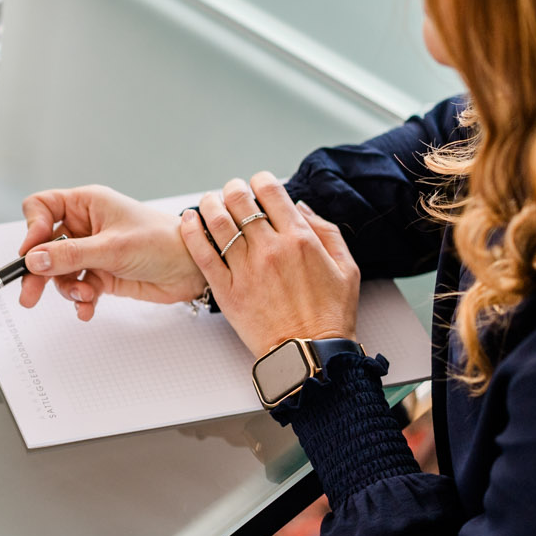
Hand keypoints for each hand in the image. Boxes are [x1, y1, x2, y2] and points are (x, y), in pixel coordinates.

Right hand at [16, 185, 208, 320]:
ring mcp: (93, 251)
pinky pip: (78, 287)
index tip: (31, 254)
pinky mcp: (102, 274)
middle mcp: (86, 225)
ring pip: (59, 271)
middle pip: (45, 245)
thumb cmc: (163, 241)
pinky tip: (88, 308)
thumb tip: (34, 260)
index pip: (42, 208)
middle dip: (38, 271)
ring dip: (66, 288)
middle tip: (29, 296)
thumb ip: (70, 256)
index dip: (32, 229)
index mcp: (86, 204)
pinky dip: (80, 299)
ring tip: (83, 296)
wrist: (194, 268)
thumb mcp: (112, 247)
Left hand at [179, 173, 359, 357]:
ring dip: (210, 203)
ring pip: (219, 221)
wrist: (311, 355)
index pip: (271, 192)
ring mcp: (247, 269)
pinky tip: (189, 220)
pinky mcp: (227, 290)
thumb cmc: (331, 315)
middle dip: (234, 189)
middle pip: (240, 200)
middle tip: (232, 192)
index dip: (260, 180)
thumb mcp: (346, 268)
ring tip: (209, 202)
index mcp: (301, 239)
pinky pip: (203, 253)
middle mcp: (271, 248)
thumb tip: (300, 206)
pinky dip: (192, 231)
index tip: (257, 184)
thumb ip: (326, 231)